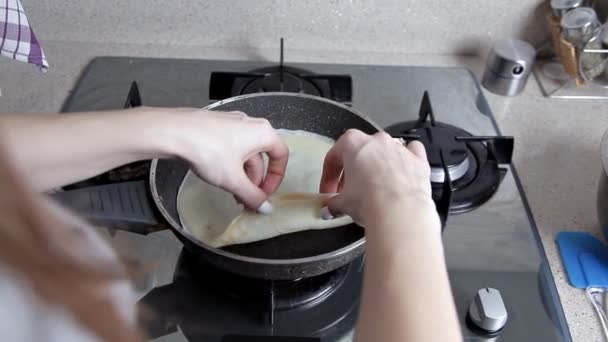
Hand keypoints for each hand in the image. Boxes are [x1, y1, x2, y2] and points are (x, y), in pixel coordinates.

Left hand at [161, 108, 288, 210]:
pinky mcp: (216, 126)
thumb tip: (266, 208)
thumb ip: (253, 196)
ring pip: (244, 154)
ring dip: (242, 176)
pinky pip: (231, 147)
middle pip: (261, 157)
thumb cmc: (209, 152)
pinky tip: (219, 178)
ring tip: (231, 194)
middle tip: (245, 201)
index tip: (264, 195)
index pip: (281, 156)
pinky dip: (230, 165)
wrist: (174, 132)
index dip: (276, 179)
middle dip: (254, 182)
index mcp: (263, 133)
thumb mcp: (234, 180)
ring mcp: (232, 123)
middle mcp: (250, 124)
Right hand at [319, 129, 436, 227]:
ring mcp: (399, 148)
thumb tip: (332, 206)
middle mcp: (377, 140)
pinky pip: (411, 153)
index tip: (328, 192)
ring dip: (377, 167)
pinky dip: (405, 161)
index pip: (334, 157)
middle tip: (348, 192)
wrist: (400, 213)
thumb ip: (334, 201)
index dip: (328, 177)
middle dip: (352, 171)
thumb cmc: (369, 202)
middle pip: (359, 153)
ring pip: (384, 152)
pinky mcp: (418, 160)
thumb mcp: (343, 203)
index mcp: (353, 143)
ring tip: (373, 189)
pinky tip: (400, 174)